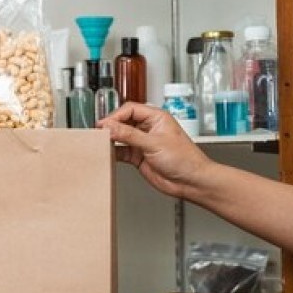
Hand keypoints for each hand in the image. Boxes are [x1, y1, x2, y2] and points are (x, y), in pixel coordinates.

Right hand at [96, 102, 214, 199]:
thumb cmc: (185, 159)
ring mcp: (143, 143)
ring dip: (111, 140)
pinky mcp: (139, 157)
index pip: (130, 110)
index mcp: (156, 118)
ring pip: (120, 137)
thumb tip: (110, 126)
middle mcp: (149, 128)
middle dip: (111, 127)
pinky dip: (113, 153)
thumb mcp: (154, 143)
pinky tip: (108, 154)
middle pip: (123, 122)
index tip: (104, 125)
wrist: (191, 182)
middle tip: (101, 134)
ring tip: (102, 143)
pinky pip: (121, 152)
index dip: (115, 116)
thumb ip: (129, 134)